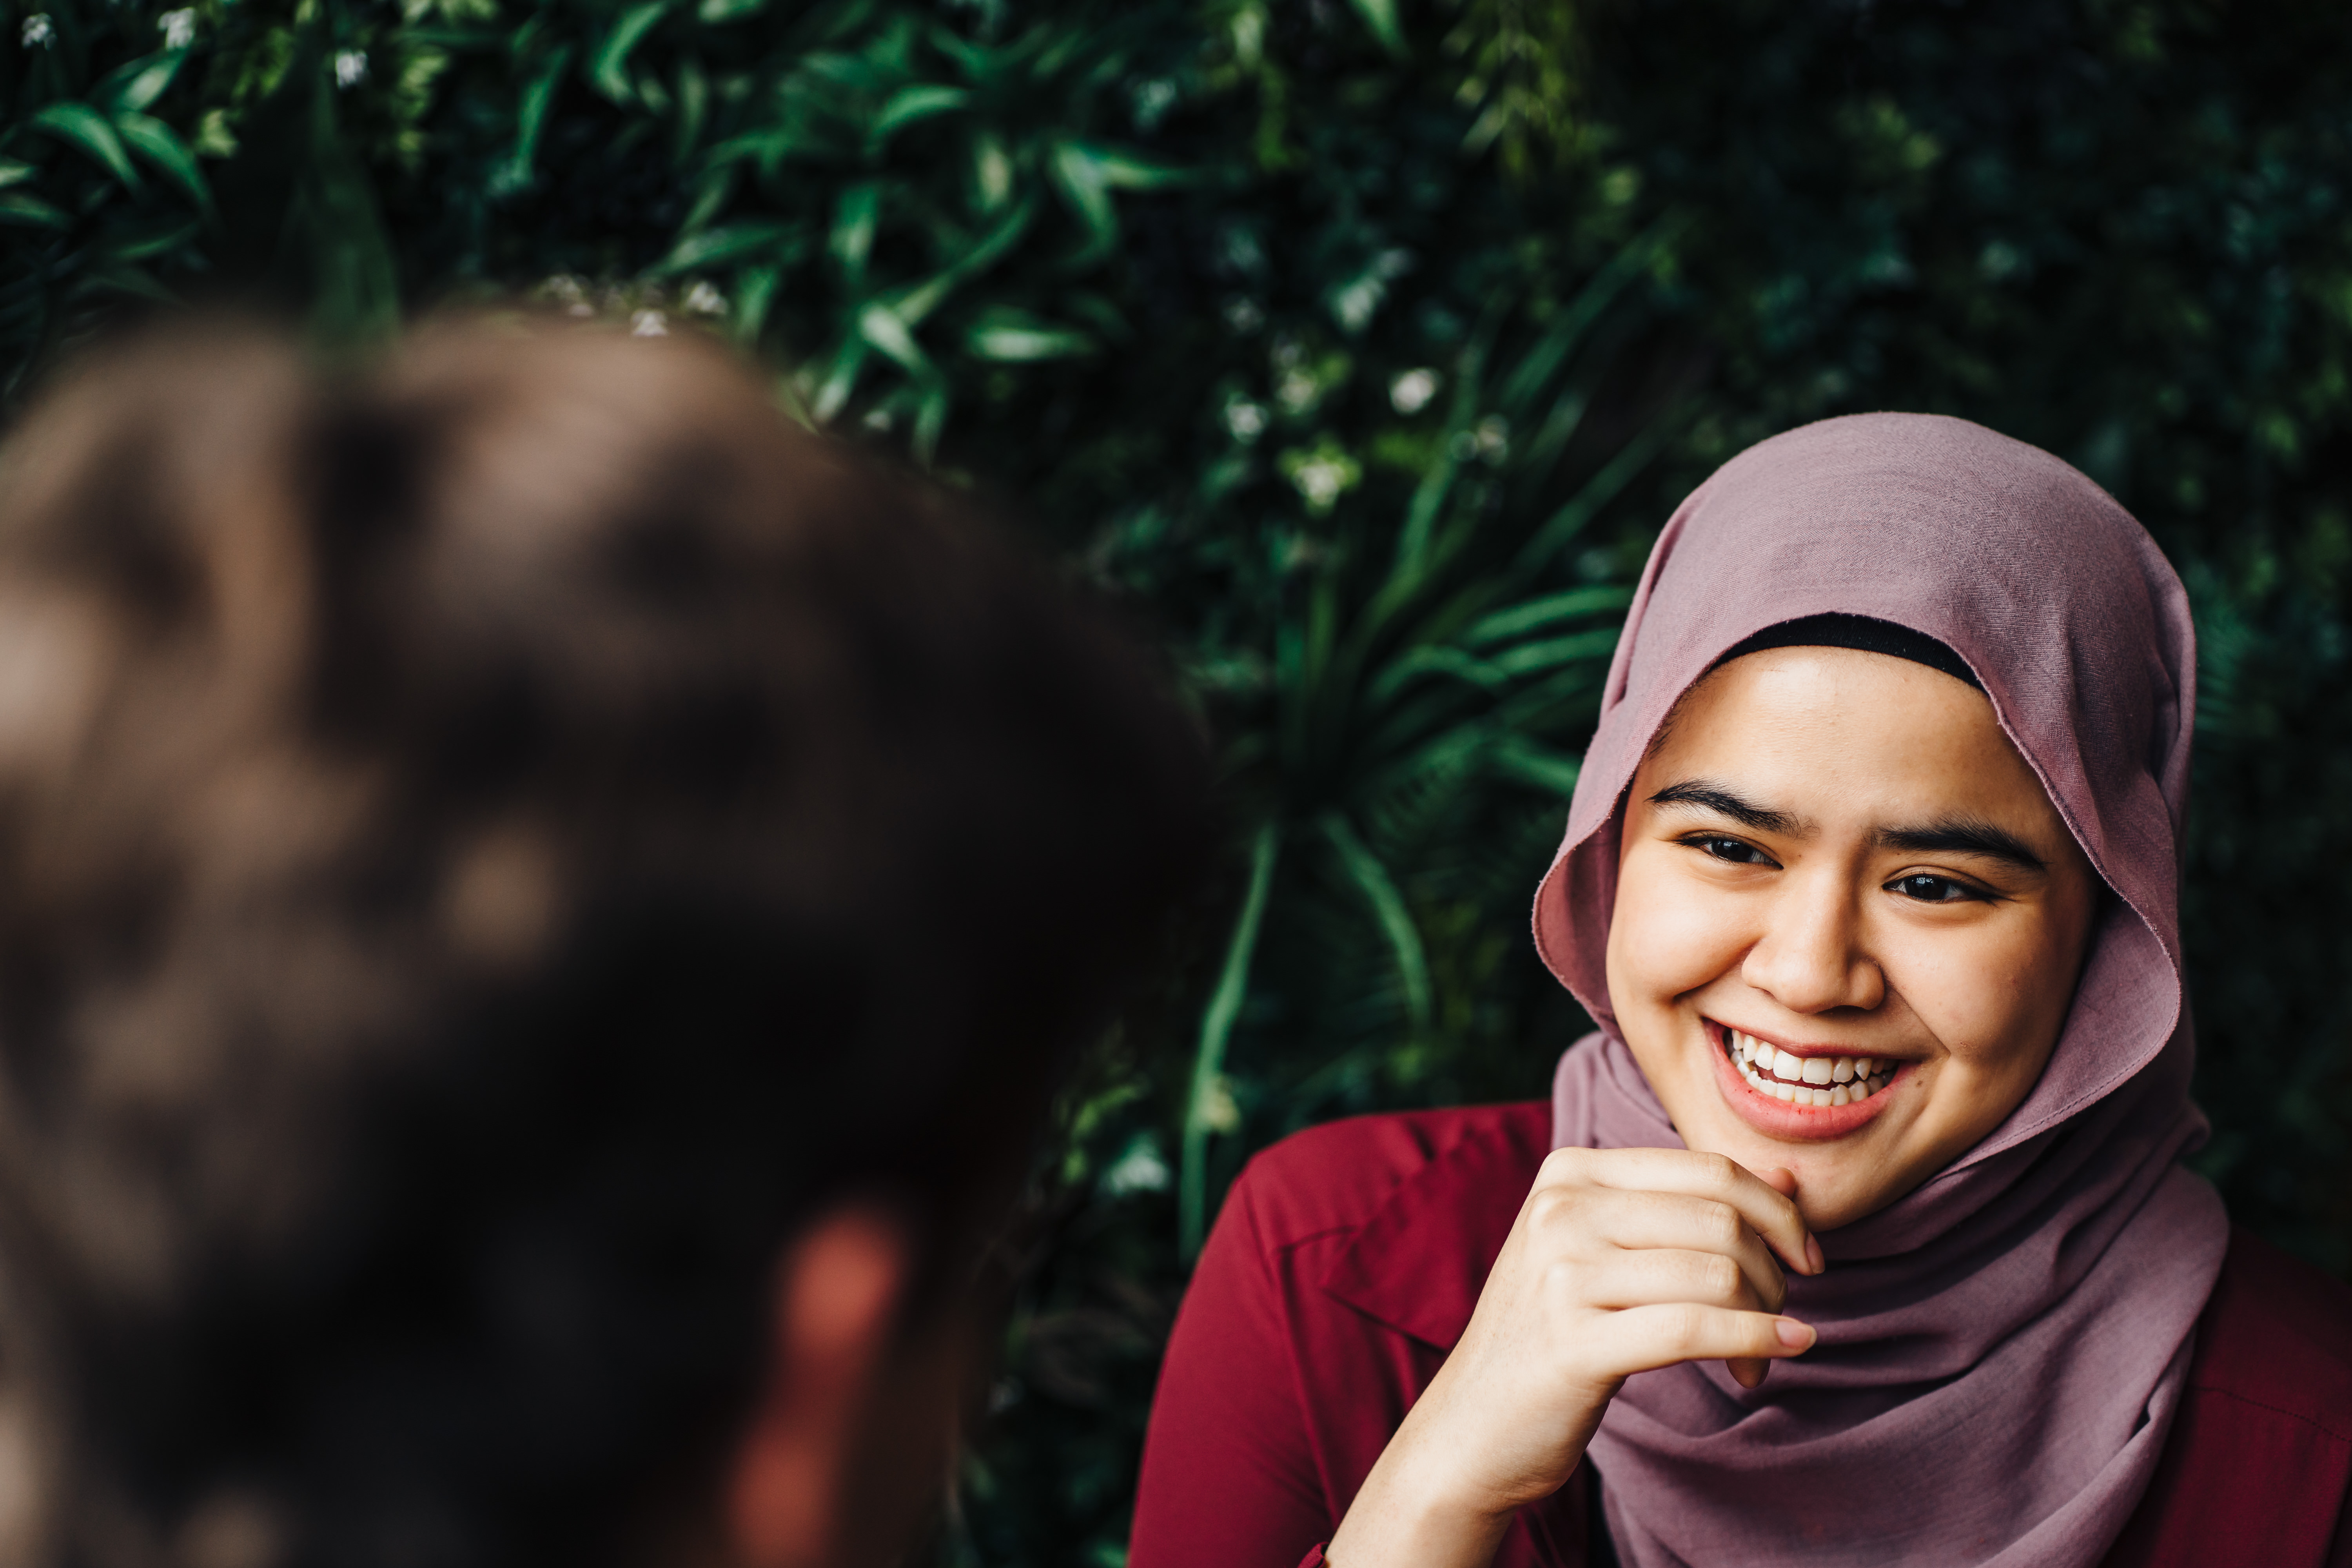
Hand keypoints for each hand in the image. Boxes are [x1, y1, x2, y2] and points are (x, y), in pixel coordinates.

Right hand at [1324, 1148, 1820, 1567]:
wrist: (1473, 1425)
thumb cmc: (1553, 1334)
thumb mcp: (1601, 1250)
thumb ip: (1681, 1210)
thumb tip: (1788, 1182)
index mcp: (1570, 1172)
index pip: (1708, 1169)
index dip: (1777, 1213)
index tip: (1805, 1258)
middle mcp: (1561, 1210)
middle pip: (1720, 1220)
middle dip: (1772, 1274)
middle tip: (1777, 1318)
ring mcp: (1561, 1274)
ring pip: (1716, 1273)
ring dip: (1763, 1319)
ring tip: (1755, 1358)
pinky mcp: (1573, 1342)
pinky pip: (1695, 1328)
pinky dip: (1754, 1341)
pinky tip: (1774, 1356)